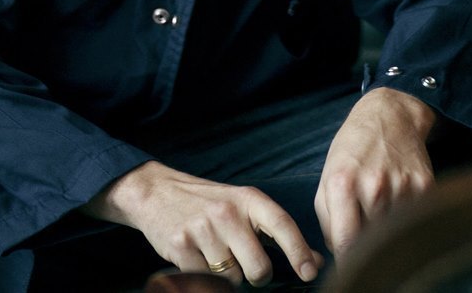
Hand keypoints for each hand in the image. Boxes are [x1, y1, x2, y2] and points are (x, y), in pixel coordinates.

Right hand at [86, 160, 321, 286]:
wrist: (156, 192)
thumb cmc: (208, 203)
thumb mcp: (244, 206)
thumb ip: (277, 232)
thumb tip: (315, 261)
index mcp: (248, 199)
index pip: (282, 225)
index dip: (300, 251)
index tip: (310, 271)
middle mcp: (227, 212)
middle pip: (258, 267)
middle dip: (258, 276)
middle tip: (248, 267)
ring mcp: (203, 229)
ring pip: (231, 278)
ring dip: (228, 275)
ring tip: (217, 254)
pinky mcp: (180, 247)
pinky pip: (205, 279)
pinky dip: (205, 275)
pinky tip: (199, 257)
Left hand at [314, 86, 435, 258]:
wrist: (390, 117)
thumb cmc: (353, 150)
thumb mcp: (328, 177)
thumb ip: (327, 220)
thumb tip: (340, 254)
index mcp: (343, 184)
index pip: (346, 243)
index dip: (347, 262)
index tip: (350, 265)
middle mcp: (373, 186)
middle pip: (372, 241)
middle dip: (367, 242)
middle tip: (366, 228)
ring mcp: (402, 187)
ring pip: (395, 233)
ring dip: (388, 229)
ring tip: (382, 207)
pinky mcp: (425, 186)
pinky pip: (415, 219)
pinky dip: (407, 218)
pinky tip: (399, 198)